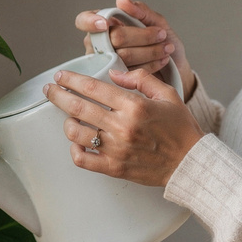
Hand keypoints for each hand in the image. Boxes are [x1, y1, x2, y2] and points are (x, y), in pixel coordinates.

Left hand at [42, 68, 204, 186]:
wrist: (191, 163)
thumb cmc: (180, 129)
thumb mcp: (166, 94)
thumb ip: (140, 79)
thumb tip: (114, 73)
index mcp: (134, 106)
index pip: (92, 88)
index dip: (71, 80)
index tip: (61, 76)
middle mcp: (122, 127)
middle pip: (78, 108)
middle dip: (58, 96)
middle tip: (50, 90)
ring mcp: (116, 149)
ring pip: (76, 133)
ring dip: (67, 122)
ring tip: (68, 117)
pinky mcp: (114, 168)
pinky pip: (83, 159)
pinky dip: (74, 150)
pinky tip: (77, 142)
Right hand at [76, 0, 195, 100]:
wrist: (176, 68)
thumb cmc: (163, 41)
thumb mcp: (156, 21)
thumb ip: (140, 10)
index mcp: (104, 25)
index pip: (83, 20)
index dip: (91, 22)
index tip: (105, 24)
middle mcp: (100, 44)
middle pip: (112, 38)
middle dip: (141, 36)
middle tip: (161, 34)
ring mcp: (106, 64)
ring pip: (122, 55)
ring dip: (150, 50)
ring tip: (166, 48)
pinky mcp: (118, 81)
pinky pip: (129, 71)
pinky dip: (150, 64)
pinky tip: (161, 60)